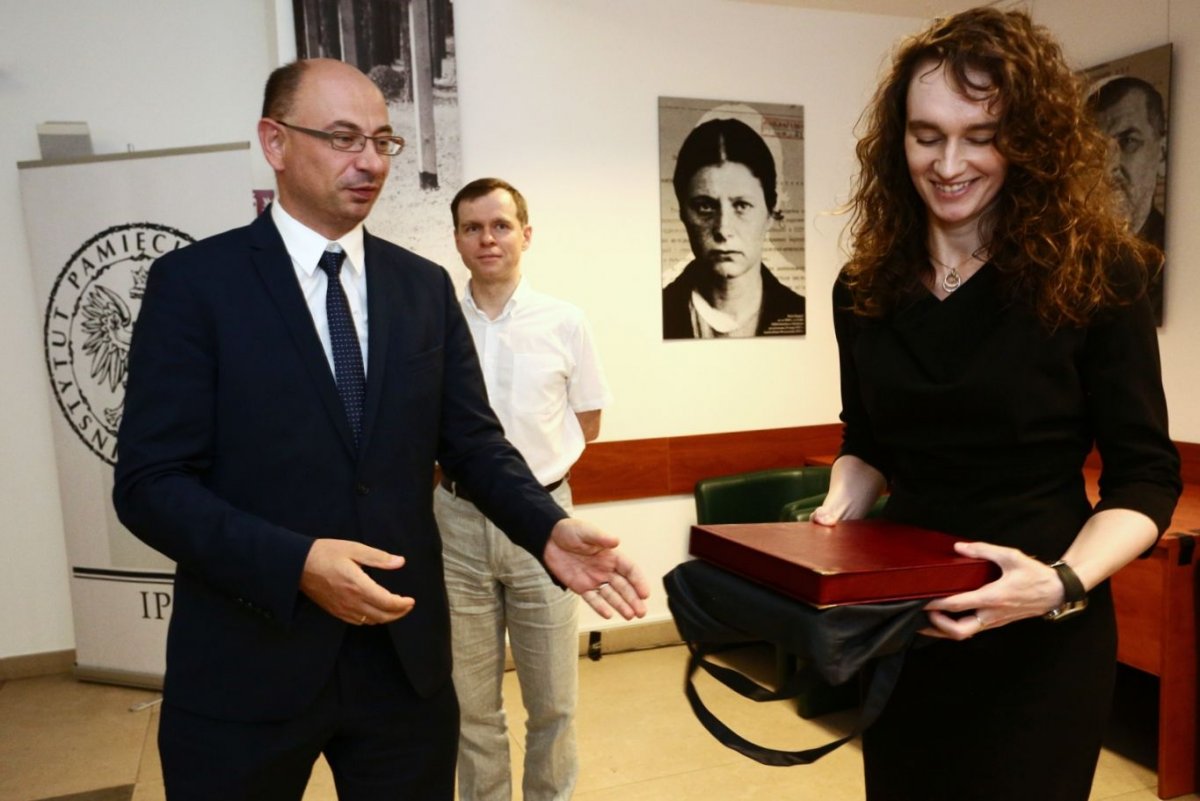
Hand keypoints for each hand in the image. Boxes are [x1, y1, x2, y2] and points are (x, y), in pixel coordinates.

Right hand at [299, 538, 413, 625]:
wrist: (298, 565)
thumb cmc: (326, 553)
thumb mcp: (354, 549)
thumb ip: (379, 558)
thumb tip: (400, 562)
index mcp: (359, 585)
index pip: (387, 603)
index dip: (403, 605)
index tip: (411, 600)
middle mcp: (351, 601)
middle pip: (382, 616)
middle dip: (398, 613)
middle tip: (408, 606)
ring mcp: (342, 609)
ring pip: (371, 621)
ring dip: (386, 617)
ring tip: (395, 608)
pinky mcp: (335, 611)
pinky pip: (358, 621)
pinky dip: (371, 619)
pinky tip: (375, 611)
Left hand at [543, 518, 650, 620]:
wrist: (548, 539)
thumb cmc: (569, 531)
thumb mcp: (586, 532)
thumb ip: (601, 538)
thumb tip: (616, 541)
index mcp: (611, 556)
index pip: (629, 570)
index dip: (638, 581)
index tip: (645, 593)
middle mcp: (605, 569)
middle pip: (623, 586)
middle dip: (633, 599)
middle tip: (642, 612)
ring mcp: (594, 579)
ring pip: (611, 595)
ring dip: (621, 605)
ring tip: (631, 616)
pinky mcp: (580, 586)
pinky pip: (592, 599)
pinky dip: (600, 607)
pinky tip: (609, 615)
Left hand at [921, 541, 1064, 638]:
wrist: (1056, 592)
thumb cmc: (1035, 574)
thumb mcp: (1011, 556)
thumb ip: (984, 550)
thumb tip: (960, 547)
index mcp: (993, 598)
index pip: (958, 605)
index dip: (936, 604)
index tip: (920, 600)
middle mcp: (992, 614)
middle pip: (959, 631)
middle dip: (936, 627)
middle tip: (921, 615)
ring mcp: (994, 621)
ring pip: (965, 634)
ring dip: (944, 630)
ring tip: (927, 620)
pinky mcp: (997, 622)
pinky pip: (972, 629)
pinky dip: (956, 627)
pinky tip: (946, 618)